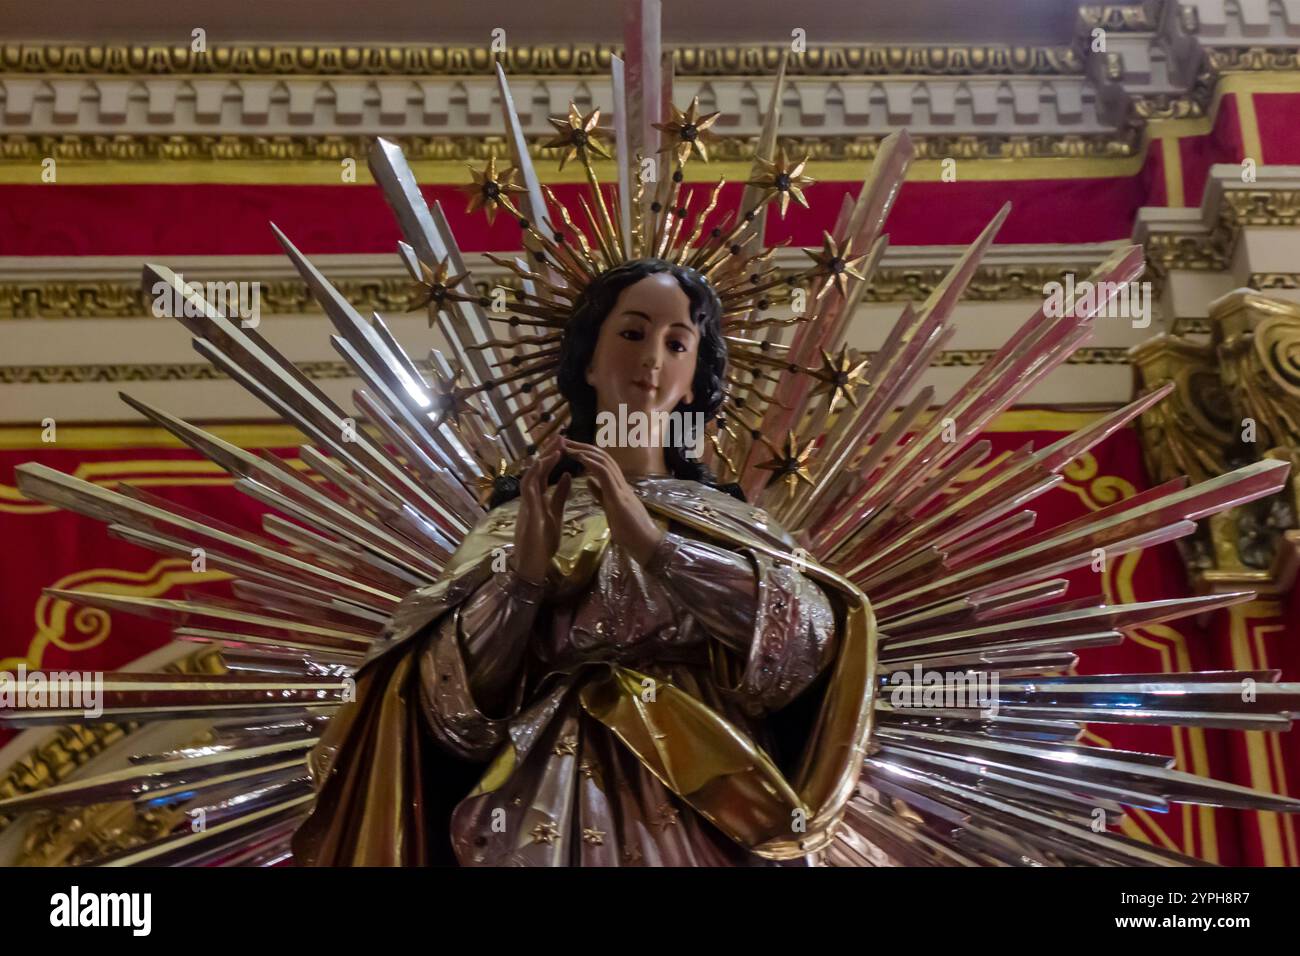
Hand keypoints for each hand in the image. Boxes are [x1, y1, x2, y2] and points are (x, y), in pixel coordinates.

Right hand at [511, 437, 570, 584]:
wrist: (533, 564)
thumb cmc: (542, 542)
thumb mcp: (555, 513)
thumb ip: (560, 495)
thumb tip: (567, 475)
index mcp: (538, 497)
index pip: (545, 472)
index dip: (553, 457)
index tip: (565, 444)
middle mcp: (529, 497)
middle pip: (537, 469)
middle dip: (548, 452)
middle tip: (561, 436)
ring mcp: (526, 503)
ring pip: (531, 474)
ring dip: (543, 459)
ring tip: (556, 445)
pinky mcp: (526, 511)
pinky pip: (529, 488)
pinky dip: (537, 474)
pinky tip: (546, 463)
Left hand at [562, 438, 663, 565]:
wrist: (646, 545)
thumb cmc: (631, 532)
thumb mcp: (610, 509)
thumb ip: (600, 494)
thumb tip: (589, 481)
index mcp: (617, 487)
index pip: (602, 464)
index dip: (586, 454)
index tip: (570, 448)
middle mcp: (621, 483)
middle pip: (602, 457)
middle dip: (582, 447)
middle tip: (564, 440)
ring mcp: (621, 488)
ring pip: (604, 461)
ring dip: (584, 451)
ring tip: (568, 445)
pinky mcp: (619, 497)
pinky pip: (605, 474)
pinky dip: (592, 463)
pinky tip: (580, 457)